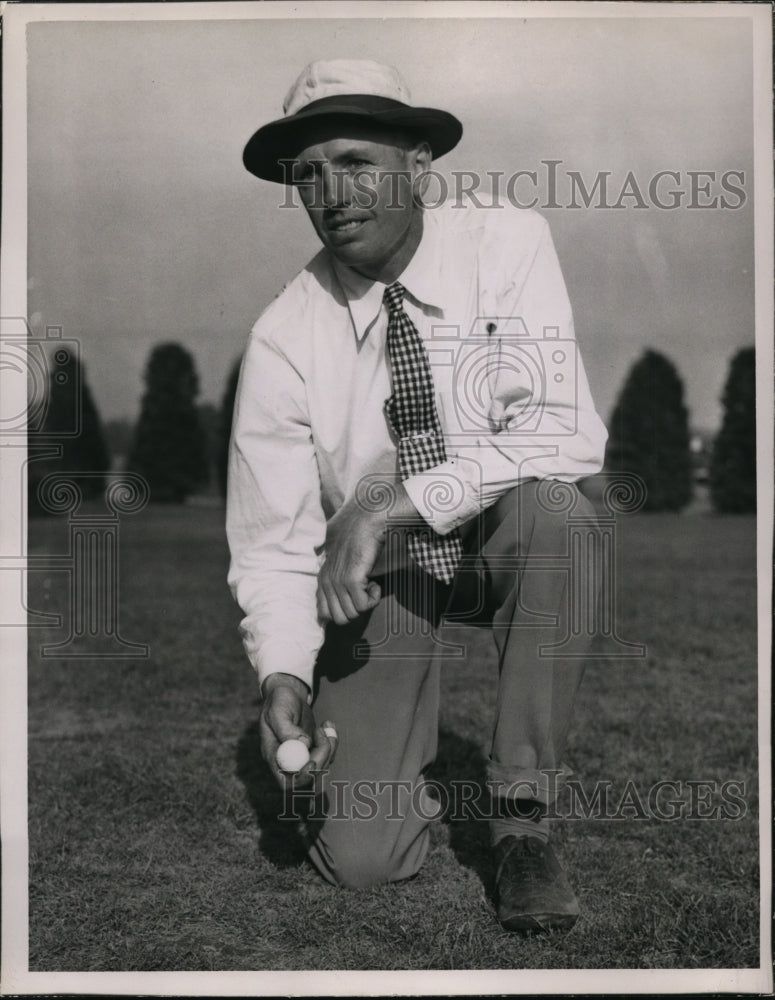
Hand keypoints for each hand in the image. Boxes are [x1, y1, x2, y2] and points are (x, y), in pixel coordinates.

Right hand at [259, 673, 337, 788]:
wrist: (287, 694)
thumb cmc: (279, 701)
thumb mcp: (278, 711)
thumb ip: (287, 729)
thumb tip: (304, 744)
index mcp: (273, 756)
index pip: (286, 782)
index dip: (301, 778)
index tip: (312, 762)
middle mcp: (287, 762)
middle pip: (309, 776)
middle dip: (321, 756)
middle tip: (322, 733)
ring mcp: (302, 758)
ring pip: (322, 765)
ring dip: (330, 746)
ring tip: (326, 724)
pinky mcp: (314, 751)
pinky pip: (329, 754)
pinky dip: (332, 741)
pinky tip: (327, 725)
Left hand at [317, 498, 384, 624]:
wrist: (366, 521)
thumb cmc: (357, 537)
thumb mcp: (340, 558)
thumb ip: (336, 575)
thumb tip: (339, 600)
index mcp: (322, 578)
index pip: (324, 614)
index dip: (343, 611)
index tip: (355, 597)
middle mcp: (326, 582)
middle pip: (340, 619)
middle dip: (356, 610)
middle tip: (364, 591)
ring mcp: (337, 582)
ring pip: (353, 614)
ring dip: (366, 602)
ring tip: (370, 584)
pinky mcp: (351, 580)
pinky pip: (364, 606)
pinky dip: (374, 598)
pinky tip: (375, 584)